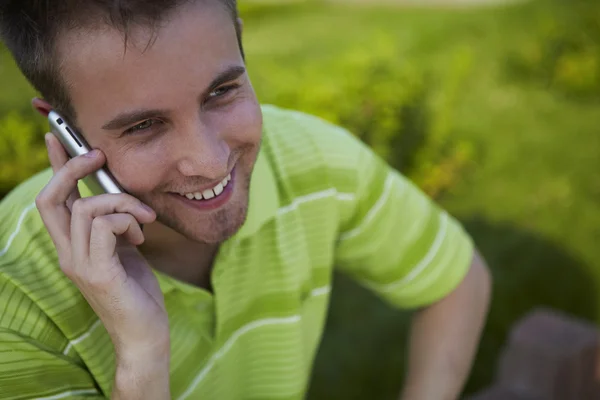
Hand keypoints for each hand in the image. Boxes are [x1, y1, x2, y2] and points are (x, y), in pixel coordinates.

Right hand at [36, 133, 167, 358]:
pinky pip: (106, 225)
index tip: (59, 137)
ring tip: (144, 219)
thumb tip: (117, 196)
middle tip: (99, 157)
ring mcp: (79, 264)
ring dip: (123, 203)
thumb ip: (114, 225)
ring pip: (87, 207)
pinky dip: (128, 221)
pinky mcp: (98, 273)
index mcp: (72, 246)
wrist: (145, 333)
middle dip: (74, 168)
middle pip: (52, 198)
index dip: (54, 166)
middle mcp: (67, 254)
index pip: (53, 200)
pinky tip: (141, 239)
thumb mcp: (124, 249)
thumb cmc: (137, 290)